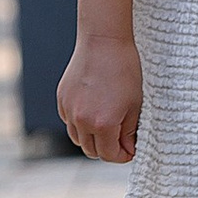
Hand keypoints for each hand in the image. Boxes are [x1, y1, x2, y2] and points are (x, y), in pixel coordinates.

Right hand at [58, 37, 141, 161]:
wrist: (103, 41)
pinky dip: (80, 123)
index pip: (109, 155)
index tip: (131, 150)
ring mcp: (68, 110)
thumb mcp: (135, 103)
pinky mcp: (62, 99)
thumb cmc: (124, 69)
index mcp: (102, 124)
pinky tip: (95, 109)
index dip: (123, 156)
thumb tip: (128, 150)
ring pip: (78, 138)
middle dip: (108, 150)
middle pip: (91, 151)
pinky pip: (70, 121)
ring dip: (92, 138)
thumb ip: (130, 131)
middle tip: (122, 140)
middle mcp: (81, 121)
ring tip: (109, 125)